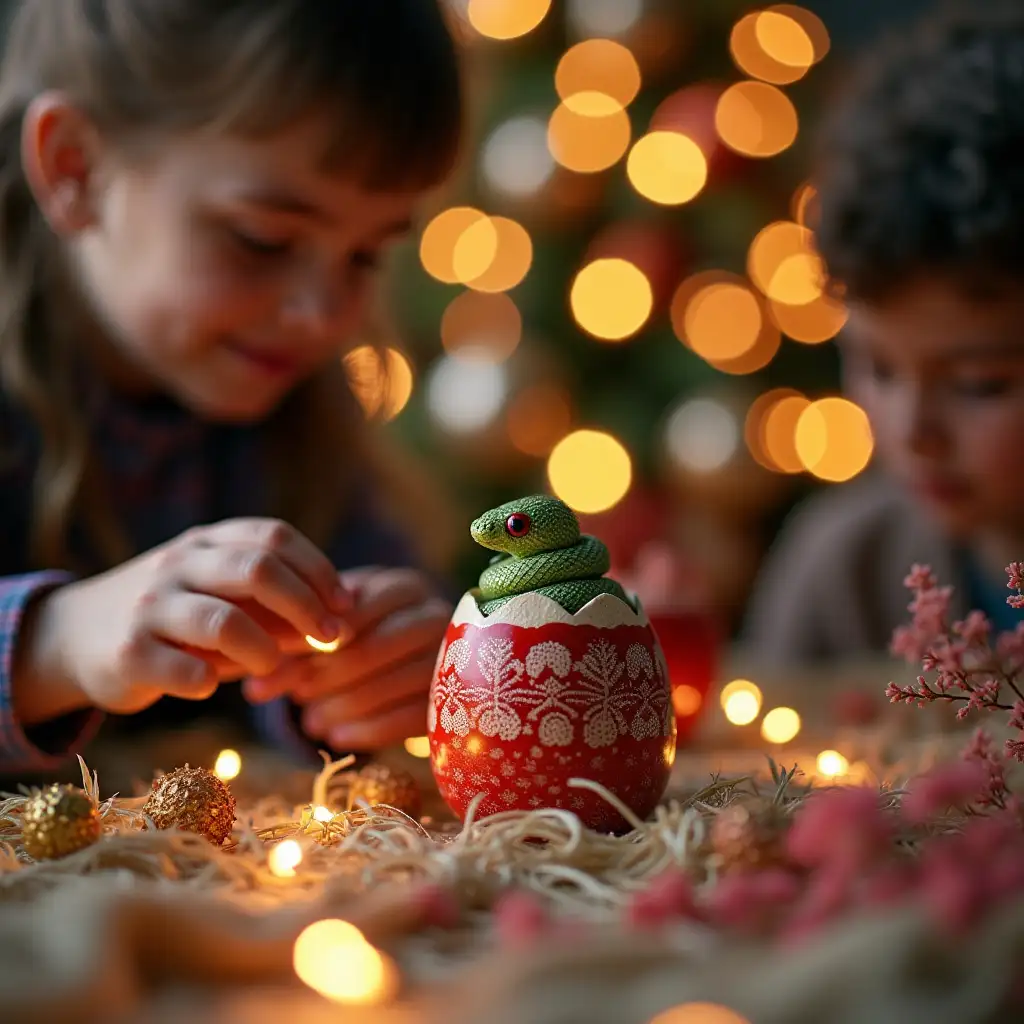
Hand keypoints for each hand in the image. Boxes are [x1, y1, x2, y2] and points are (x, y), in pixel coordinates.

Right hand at [18, 519, 347, 721]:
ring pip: (225, 621)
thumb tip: (338, 626)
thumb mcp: (220, 595)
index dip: (318, 569)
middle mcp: (178, 564)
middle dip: (306, 605)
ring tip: (273, 666)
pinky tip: (212, 685)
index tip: (346, 604)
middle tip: (332, 638)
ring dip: (265, 649)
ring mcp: (150, 606)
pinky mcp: (128, 654)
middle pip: (256, 568)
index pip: (273, 536)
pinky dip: (211, 681)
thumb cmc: (174, 616)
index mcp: (207, 542)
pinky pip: (186, 671)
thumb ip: (274, 605)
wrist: (75, 637)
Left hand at [242, 567, 450, 749]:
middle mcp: (434, 615)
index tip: (278, 662)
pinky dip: (370, 730)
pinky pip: (411, 717)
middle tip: (296, 697)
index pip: (357, 611)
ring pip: (395, 683)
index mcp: (403, 586)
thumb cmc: (362, 634)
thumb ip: (297, 646)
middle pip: (378, 647)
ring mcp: (450, 657)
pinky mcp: (455, 698)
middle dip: (330, 675)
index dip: (316, 639)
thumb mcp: (334, 628)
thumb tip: (253, 688)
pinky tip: (337, 737)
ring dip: (347, 706)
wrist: (415, 655)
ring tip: (310, 722)